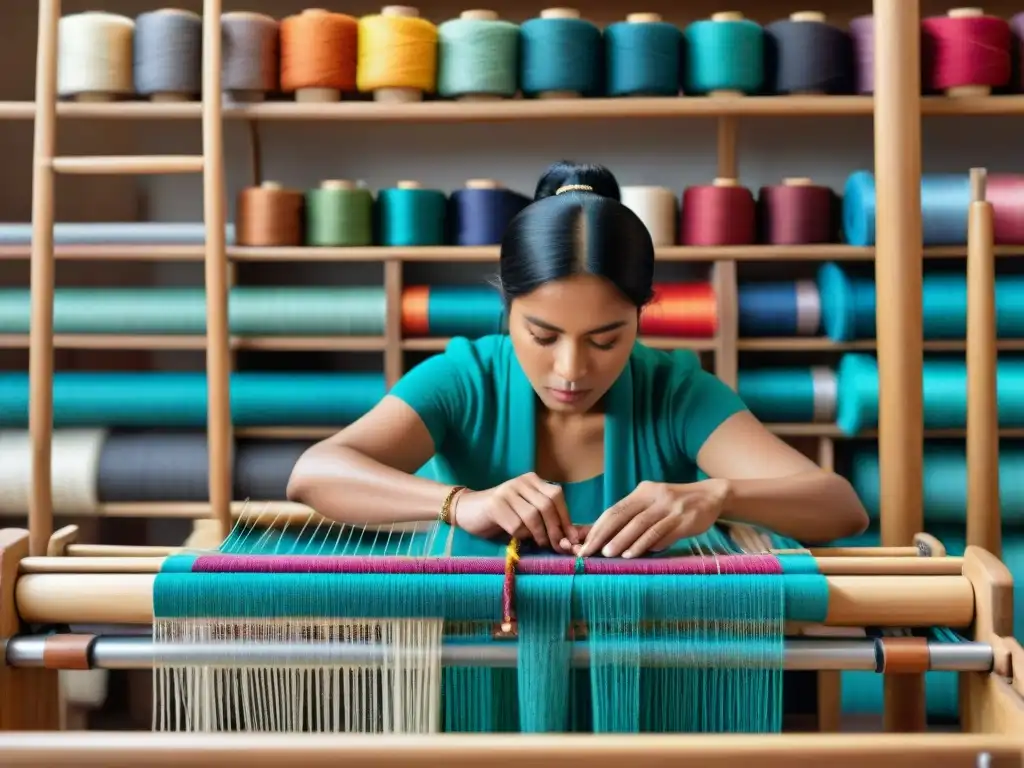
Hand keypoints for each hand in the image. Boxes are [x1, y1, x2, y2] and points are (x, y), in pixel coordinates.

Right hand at [453, 473, 579, 552]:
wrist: (468, 510)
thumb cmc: (502, 515)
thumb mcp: (527, 512)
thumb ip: (547, 520)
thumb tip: (571, 540)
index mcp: (532, 480)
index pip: (556, 496)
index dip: (566, 518)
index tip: (571, 539)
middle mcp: (520, 482)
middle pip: (547, 505)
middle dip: (555, 529)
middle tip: (557, 546)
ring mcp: (507, 492)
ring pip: (533, 516)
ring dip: (540, 535)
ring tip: (540, 544)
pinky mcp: (495, 505)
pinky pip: (516, 525)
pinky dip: (522, 536)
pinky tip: (519, 538)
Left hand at [576, 478, 729, 558]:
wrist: (711, 496)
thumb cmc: (675, 504)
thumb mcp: (653, 503)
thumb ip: (633, 516)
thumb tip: (605, 536)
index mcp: (643, 491)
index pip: (615, 510)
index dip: (598, 527)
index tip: (584, 543)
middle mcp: (654, 496)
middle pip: (623, 516)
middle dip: (604, 534)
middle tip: (589, 551)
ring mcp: (670, 507)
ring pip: (641, 525)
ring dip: (623, 540)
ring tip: (608, 554)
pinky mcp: (684, 520)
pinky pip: (661, 532)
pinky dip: (645, 544)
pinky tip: (634, 554)